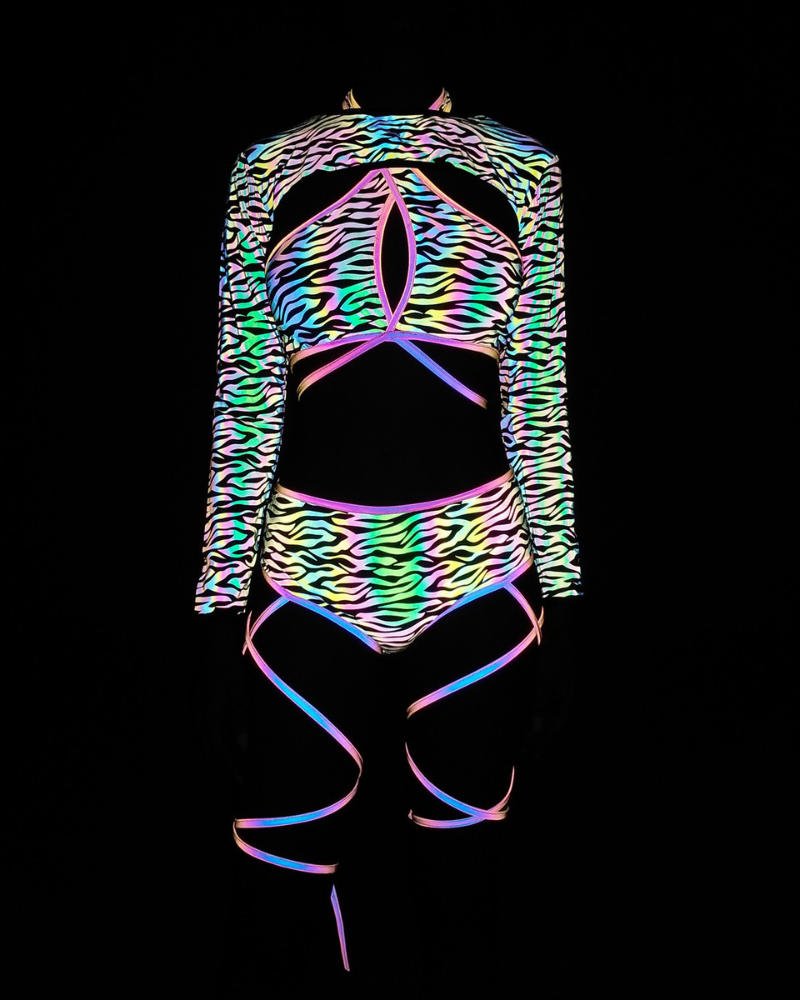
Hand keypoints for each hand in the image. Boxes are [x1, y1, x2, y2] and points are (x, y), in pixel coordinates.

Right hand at [189, 609, 249, 785]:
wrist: (214, 635)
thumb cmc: (231, 660)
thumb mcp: (240, 688)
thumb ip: (240, 718)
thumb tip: (244, 748)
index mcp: (208, 714)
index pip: (219, 751)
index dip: (232, 768)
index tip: (246, 783)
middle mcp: (199, 714)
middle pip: (210, 749)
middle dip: (226, 766)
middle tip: (244, 781)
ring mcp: (198, 707)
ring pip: (208, 740)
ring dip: (221, 755)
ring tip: (239, 767)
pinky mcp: (202, 701)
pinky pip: (208, 730)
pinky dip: (218, 742)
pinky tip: (231, 744)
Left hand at [526, 595, 582, 756]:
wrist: (554, 620)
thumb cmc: (550, 649)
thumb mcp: (544, 678)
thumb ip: (539, 705)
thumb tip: (534, 732)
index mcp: (567, 698)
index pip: (554, 729)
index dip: (541, 744)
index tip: (527, 756)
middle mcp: (563, 695)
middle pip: (549, 723)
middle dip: (534, 738)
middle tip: (517, 753)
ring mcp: (556, 686)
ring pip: (543, 712)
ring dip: (530, 725)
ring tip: (514, 738)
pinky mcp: (547, 677)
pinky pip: (538, 701)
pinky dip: (529, 711)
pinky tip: (516, 714)